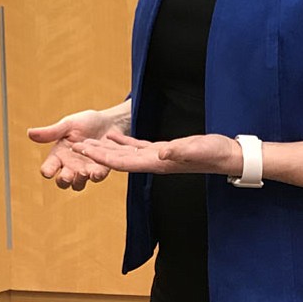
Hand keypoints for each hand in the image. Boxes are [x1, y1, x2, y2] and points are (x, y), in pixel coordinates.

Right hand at [27, 108, 119, 190]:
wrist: (110, 122)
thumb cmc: (86, 122)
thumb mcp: (68, 124)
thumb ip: (51, 132)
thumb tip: (29, 133)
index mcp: (59, 154)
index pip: (48, 167)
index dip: (47, 171)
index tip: (47, 171)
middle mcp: (70, 165)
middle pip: (62, 181)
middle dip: (63, 181)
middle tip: (66, 175)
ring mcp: (85, 169)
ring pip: (78, 184)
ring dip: (79, 180)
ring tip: (82, 171)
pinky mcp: (100, 169)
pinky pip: (97, 178)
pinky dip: (96, 176)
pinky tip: (96, 171)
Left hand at [72, 131, 241, 175]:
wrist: (227, 156)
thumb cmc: (213, 153)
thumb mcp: (196, 148)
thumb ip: (178, 151)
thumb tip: (160, 153)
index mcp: (157, 164)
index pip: (122, 162)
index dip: (101, 157)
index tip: (84, 151)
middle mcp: (153, 163)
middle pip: (118, 160)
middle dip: (96, 154)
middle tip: (75, 146)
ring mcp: (157, 158)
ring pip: (124, 154)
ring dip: (105, 149)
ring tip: (87, 143)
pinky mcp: (163, 151)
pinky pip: (137, 148)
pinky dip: (122, 143)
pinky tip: (112, 138)